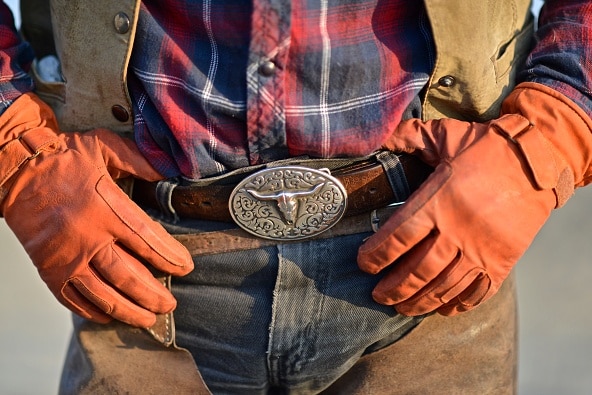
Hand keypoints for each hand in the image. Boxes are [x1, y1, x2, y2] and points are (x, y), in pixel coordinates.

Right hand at [0, 93, 192, 326]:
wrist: (14, 170)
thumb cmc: (62, 158)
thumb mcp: (104, 146)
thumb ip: (138, 160)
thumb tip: (169, 171)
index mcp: (105, 207)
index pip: (147, 239)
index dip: (169, 257)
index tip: (186, 267)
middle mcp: (86, 237)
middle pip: (128, 276)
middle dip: (153, 294)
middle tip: (170, 304)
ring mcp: (65, 257)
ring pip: (103, 295)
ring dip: (128, 311)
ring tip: (148, 318)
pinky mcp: (48, 268)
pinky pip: (73, 299)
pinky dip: (93, 311)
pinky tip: (110, 317)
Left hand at [357, 82, 591, 315]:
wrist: (541, 160)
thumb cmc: (487, 148)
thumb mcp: (445, 135)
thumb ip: (408, 136)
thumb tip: (377, 135)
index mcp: (439, 202)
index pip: (398, 237)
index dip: (376, 255)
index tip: (363, 264)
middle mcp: (458, 231)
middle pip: (418, 271)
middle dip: (393, 287)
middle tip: (378, 294)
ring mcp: (482, 250)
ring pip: (444, 287)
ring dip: (419, 301)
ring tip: (401, 307)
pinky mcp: (503, 261)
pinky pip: (477, 291)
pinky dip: (458, 304)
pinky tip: (442, 308)